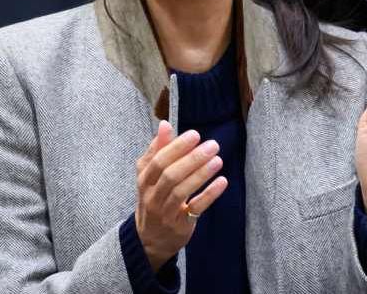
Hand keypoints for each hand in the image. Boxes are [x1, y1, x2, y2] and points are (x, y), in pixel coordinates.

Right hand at [135, 121, 227, 269]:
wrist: (149, 240)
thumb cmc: (153, 199)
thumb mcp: (149, 176)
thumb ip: (157, 150)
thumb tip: (164, 125)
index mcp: (144, 181)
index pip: (157, 162)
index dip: (176, 148)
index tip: (194, 135)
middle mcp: (152, 197)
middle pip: (170, 176)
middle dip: (192, 159)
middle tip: (213, 145)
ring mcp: (165, 213)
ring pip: (181, 192)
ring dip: (201, 174)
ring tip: (218, 160)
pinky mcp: (180, 225)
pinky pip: (195, 208)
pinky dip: (209, 194)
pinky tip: (222, 181)